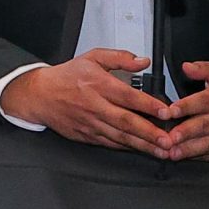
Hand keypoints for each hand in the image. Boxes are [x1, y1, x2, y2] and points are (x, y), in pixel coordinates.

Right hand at [0, 49, 176, 154]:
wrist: (39, 95)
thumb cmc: (66, 76)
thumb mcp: (92, 57)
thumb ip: (119, 58)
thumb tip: (142, 61)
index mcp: (98, 84)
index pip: (128, 96)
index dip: (148, 105)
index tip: (166, 112)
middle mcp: (95, 105)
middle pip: (126, 121)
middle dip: (149, 132)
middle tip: (168, 140)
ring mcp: (91, 123)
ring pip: (120, 137)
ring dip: (143, 145)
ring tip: (162, 151)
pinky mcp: (87, 135)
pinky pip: (110, 143)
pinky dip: (127, 148)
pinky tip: (141, 150)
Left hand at [164, 61, 208, 160]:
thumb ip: (204, 69)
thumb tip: (186, 67)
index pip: (206, 101)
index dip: (187, 106)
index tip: (170, 111)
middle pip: (207, 125)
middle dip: (186, 132)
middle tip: (169, 137)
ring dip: (190, 149)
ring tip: (173, 152)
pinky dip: (200, 157)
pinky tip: (186, 156)